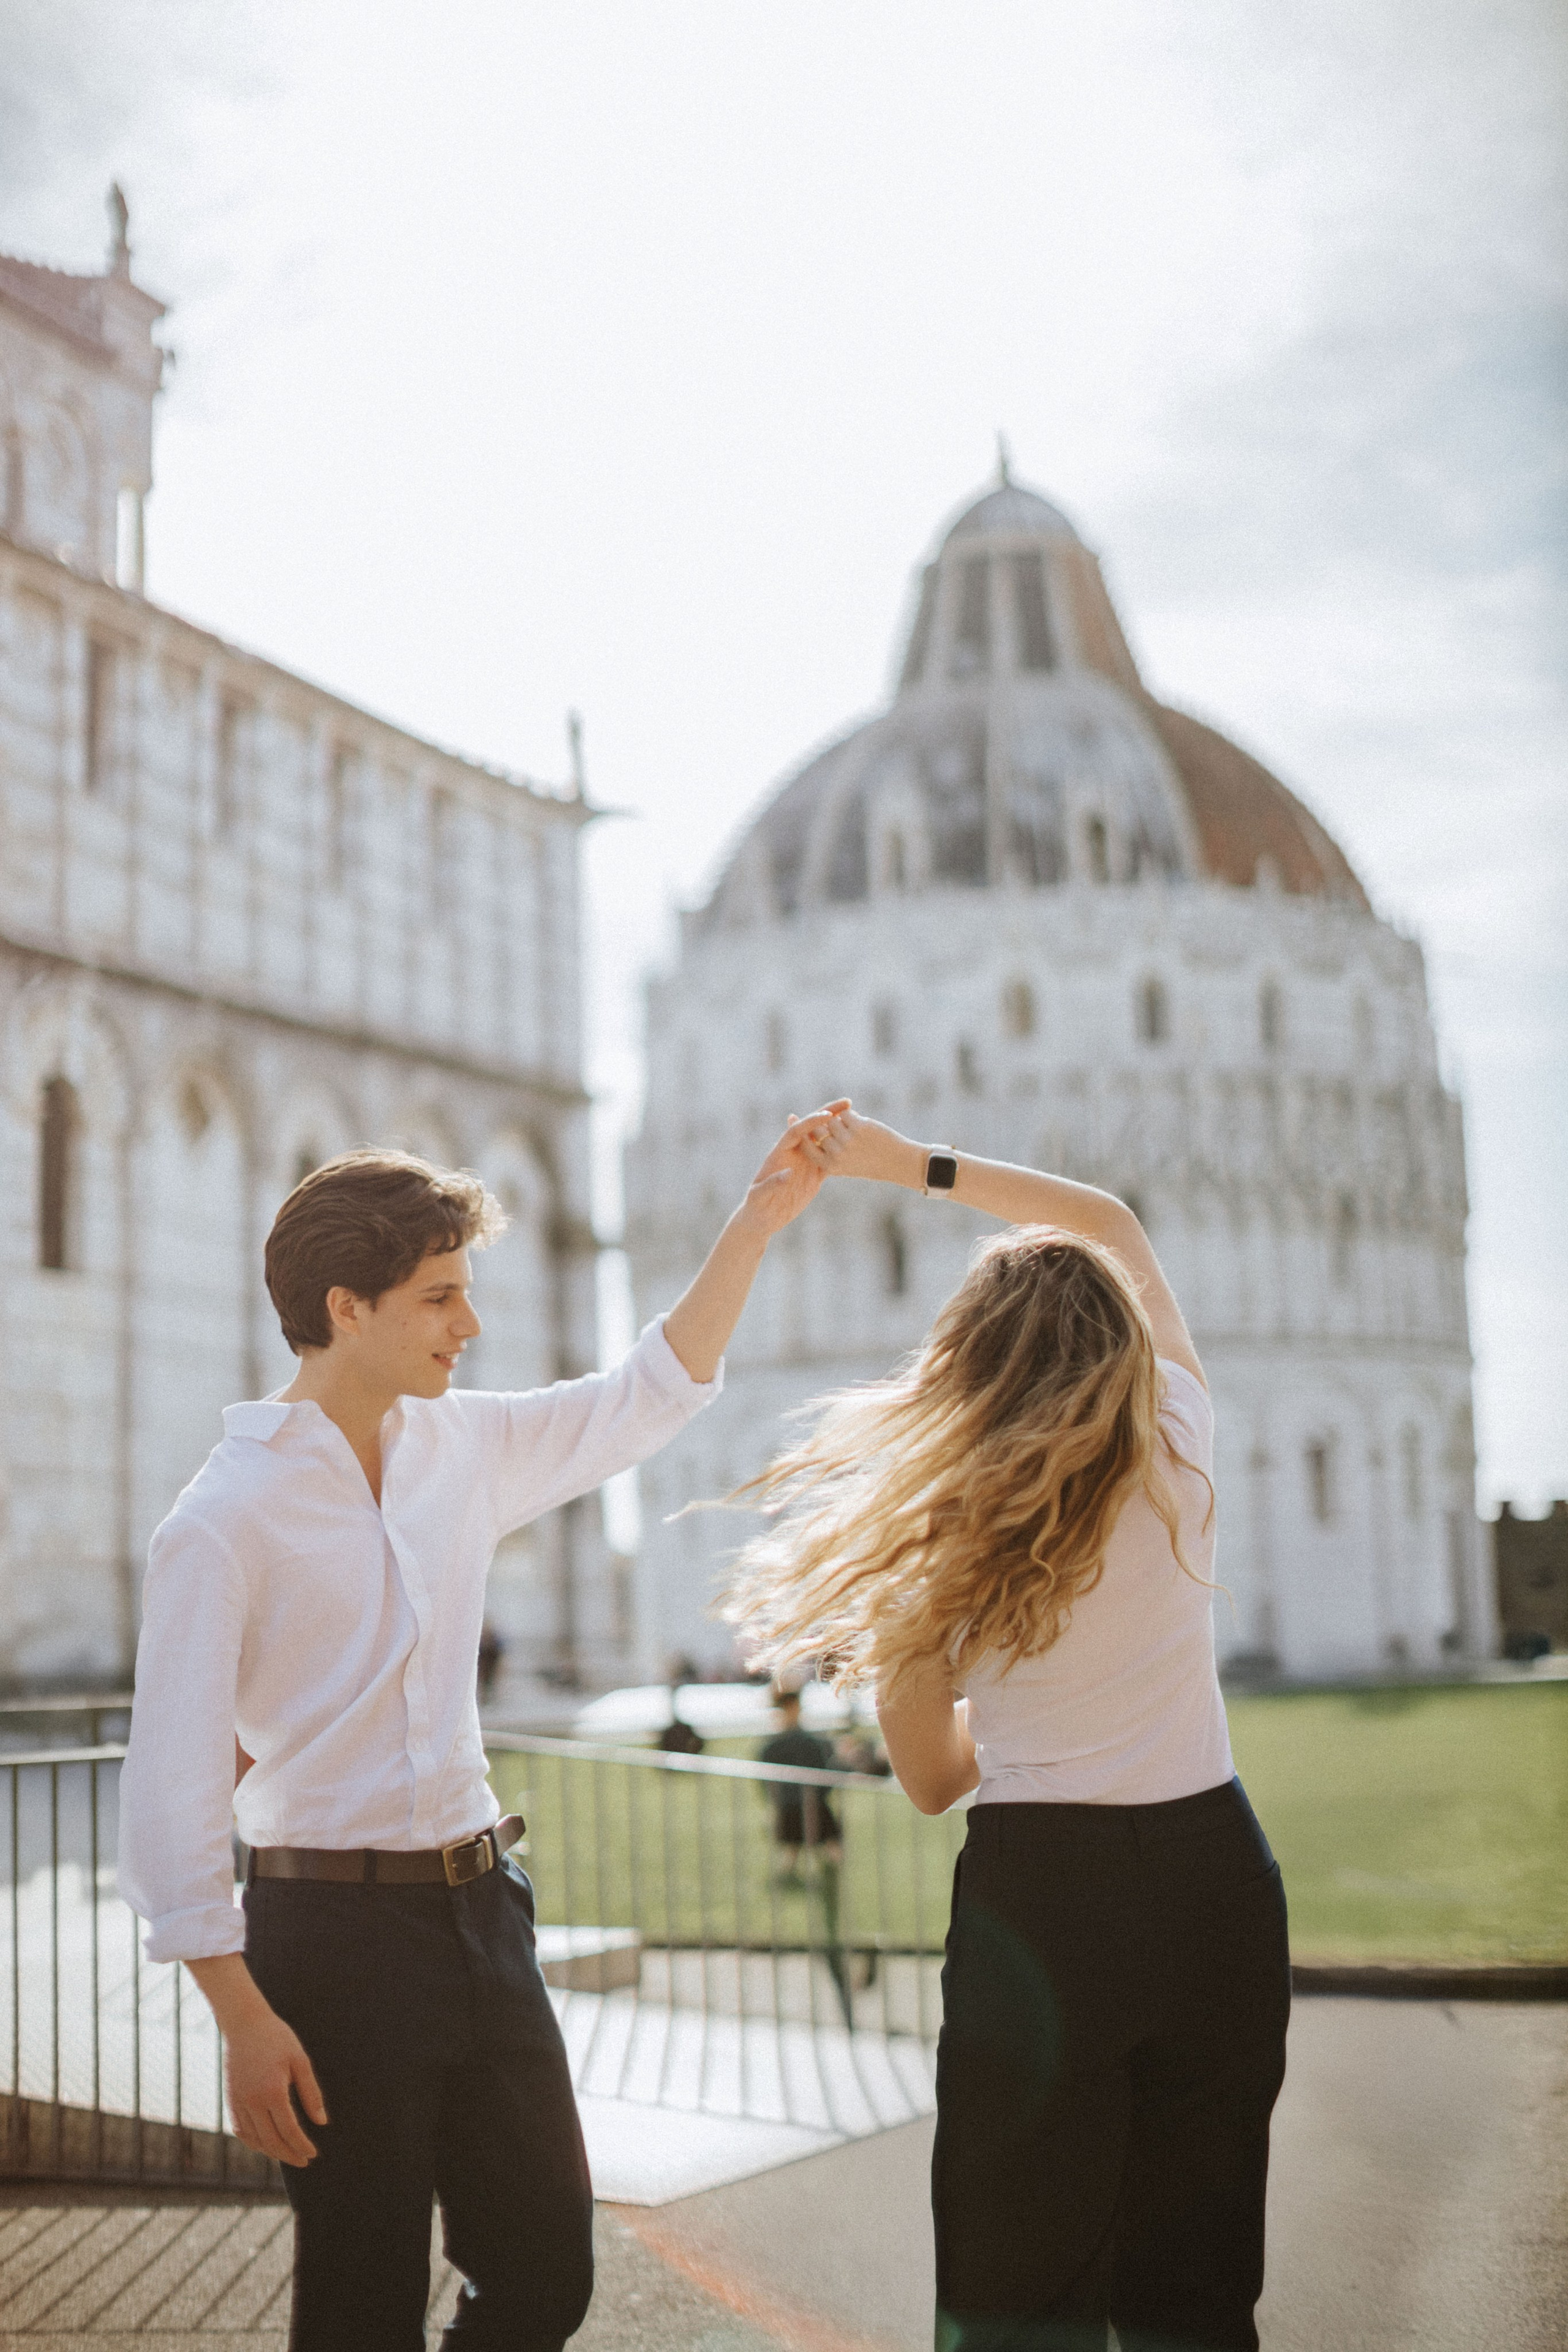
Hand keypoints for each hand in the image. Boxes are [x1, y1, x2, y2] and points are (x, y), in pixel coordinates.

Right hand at [189, 1956, 327, 2166]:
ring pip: (254, 2140)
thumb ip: (311, 2093)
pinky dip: (254, 2142)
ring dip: (272, 2152)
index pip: (289, 2131)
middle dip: (289, 2154)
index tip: (313, 2154)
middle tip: (304, 2161)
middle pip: (271, 2141)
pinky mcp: (230, 2100)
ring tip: (288, 2154)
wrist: (244, 2023)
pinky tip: (265, 2144)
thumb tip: (321, 2122)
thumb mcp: (300, 2061)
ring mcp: (238, 2103)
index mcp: (272, 2092)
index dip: (301, 2145)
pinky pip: (241, 2130)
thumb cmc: (277, 2038)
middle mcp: (252, 2102)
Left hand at [733, 1100, 851, 1239]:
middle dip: (828, 1113)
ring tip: (855, 1114)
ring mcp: (805, 1163)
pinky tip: (855, 1140)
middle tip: (847, 1102)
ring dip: (837, 1126)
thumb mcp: (760, 1196)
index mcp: (779, 1154)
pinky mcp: (814, 1175)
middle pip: (812, 1128)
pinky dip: (840, 1149)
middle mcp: (793, 1154)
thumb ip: (772, 1184)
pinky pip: (829, 1158)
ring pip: (823, 1140)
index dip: (810, 1122)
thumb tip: (788, 1174)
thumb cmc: (756, 1205)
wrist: (763, 1218)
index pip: (795, 1131)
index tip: (826, 1115)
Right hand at [809, 1104, 922, 1187]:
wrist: (898, 1162)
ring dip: (840, 1119)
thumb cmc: (870, 1163)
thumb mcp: (846, 1165)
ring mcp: (848, 1140)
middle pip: (817, 1130)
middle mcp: (836, 1154)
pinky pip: (846, 1113)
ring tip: (852, 1126)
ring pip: (832, 1119)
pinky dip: (852, 1115)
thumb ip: (829, 1152)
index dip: (806, 1136)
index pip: (807, 1146)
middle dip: (824, 1125)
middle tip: (834, 1125)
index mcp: (830, 1166)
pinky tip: (861, 1121)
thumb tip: (810, 1130)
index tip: (810, 1130)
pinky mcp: (859, 1127)